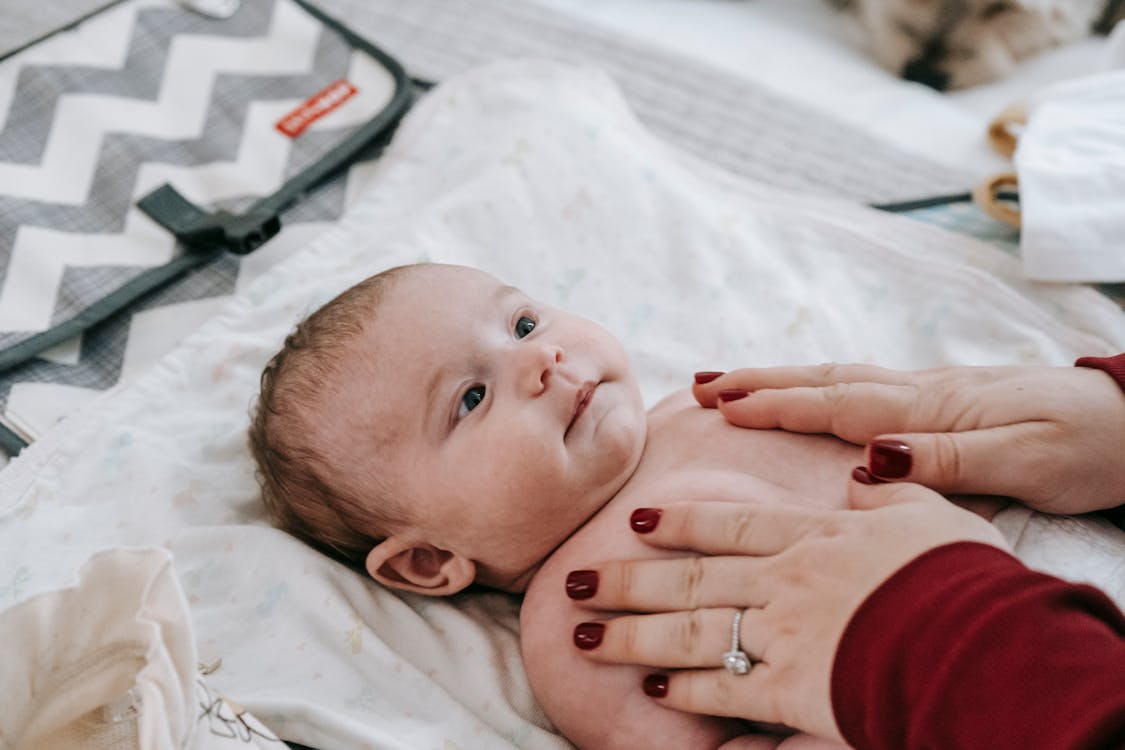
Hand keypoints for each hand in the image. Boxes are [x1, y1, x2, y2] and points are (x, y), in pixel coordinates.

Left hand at [567, 481, 1009, 741]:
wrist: (980, 641)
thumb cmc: (962, 576)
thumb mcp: (932, 514)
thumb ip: (890, 493)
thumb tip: (865, 470)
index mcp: (815, 537)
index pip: (731, 526)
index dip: (679, 523)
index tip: (635, 521)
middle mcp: (784, 581)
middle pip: (688, 578)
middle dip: (625, 580)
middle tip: (576, 581)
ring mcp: (782, 635)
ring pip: (688, 630)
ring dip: (632, 634)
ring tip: (585, 635)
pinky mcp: (793, 691)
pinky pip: (728, 691)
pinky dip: (688, 691)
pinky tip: (654, 690)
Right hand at [693, 363, 1124, 514]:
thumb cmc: (1090, 447)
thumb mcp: (1027, 463)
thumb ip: (946, 458)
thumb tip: (867, 456)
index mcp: (933, 408)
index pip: (837, 405)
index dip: (775, 404)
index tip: (719, 406)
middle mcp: (921, 391)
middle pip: (824, 380)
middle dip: (758, 382)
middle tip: (698, 386)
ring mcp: (929, 392)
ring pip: (838, 380)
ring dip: (779, 379)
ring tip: (727, 383)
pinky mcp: (940, 402)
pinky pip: (860, 390)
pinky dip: (816, 388)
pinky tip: (804, 394)